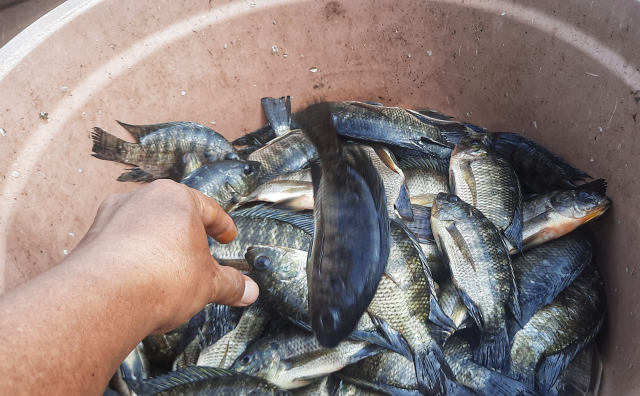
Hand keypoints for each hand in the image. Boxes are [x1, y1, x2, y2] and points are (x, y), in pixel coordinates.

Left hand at [69, 179, 258, 333]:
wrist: (104, 298)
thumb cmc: (161, 278)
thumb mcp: (209, 284)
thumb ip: (230, 284)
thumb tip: (249, 291)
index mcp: (177, 198)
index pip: (209, 209)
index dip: (222, 226)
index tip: (226, 237)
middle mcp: (143, 198)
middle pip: (173, 214)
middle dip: (187, 234)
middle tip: (198, 253)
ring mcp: (112, 216)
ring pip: (144, 226)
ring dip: (157, 244)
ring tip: (166, 269)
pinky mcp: (91, 238)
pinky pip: (120, 243)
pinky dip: (133, 256)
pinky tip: (139, 279)